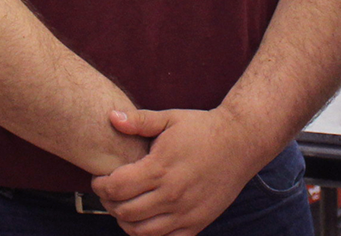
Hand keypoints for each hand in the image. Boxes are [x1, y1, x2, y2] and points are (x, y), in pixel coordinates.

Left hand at [89, 108, 266, 235]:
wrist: (241, 142)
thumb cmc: (203, 128)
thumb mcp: (170, 118)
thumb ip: (139, 121)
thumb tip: (111, 117)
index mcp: (160, 168)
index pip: (117, 187)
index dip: (100, 185)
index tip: (99, 179)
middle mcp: (172, 194)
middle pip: (125, 212)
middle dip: (109, 203)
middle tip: (109, 193)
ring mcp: (185, 212)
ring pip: (141, 232)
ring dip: (126, 222)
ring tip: (124, 207)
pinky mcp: (197, 223)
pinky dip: (150, 235)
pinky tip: (146, 219)